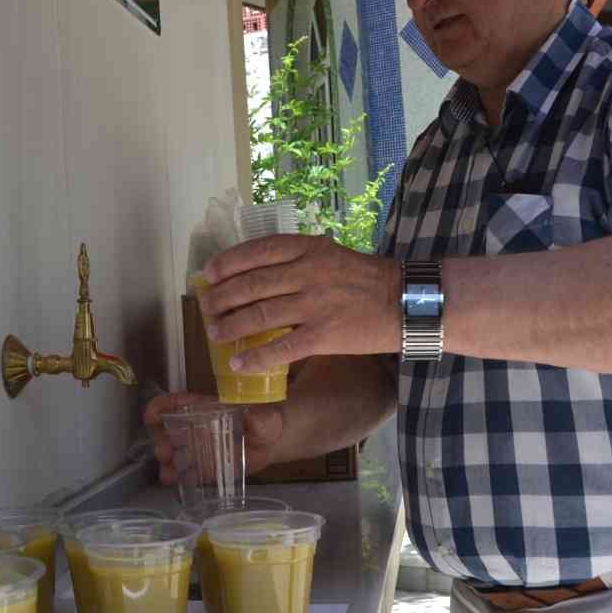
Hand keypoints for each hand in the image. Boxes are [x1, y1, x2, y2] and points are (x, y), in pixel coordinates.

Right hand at [144, 391, 287, 485]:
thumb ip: (258, 416)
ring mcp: (198, 448)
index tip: (153, 417)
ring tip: (168, 472)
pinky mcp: (205, 467)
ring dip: (167, 461)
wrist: (272, 442)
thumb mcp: (263, 415)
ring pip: (174, 453)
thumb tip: (252, 415)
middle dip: (162, 440)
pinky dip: (179, 477)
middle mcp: (195, 427)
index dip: (160, 408)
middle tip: (165, 452)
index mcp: (204, 409)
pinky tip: (176, 482)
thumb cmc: (265, 421)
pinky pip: (188, 471)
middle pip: (168, 430)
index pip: (175, 403)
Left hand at [196, 234, 401, 370]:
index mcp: (309, 249)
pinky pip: (280, 348)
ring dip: (230, 326)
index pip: (257, 251)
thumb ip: (299, 260)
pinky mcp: (323, 335)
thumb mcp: (331, 255)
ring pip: (259, 316)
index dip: (228, 263)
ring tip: (214, 334)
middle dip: (221, 298)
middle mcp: (308, 273)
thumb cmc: (367, 279)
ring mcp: (315, 305)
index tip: (209, 274)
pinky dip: (254, 357)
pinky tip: (238, 363)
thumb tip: (258, 274)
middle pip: (251, 285)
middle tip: (205, 308)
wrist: (406, 302)